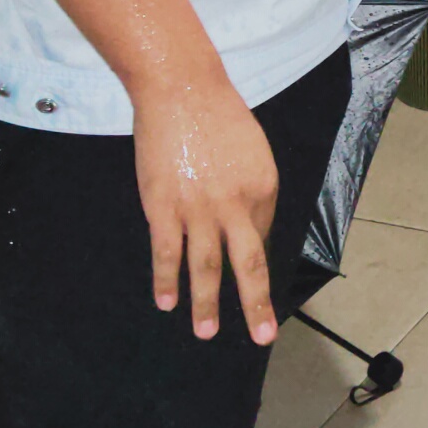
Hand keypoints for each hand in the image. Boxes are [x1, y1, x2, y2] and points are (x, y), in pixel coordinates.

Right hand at [132, 78, 282, 344]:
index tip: (243, 271)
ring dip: (205, 303)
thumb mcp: (253, 152)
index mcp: (264, 188)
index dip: (249, 252)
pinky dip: (166, 280)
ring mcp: (198, 210)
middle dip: (255, 306)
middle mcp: (236, 205)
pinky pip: (166, 253)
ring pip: (205, 267)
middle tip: (261, 337)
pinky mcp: (163, 208)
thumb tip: (245, 228)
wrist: (181, 90)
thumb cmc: (219, 115)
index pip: (261, 236)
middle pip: (248, 265)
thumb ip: (251, 191)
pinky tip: (167, 302)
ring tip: (205, 331)